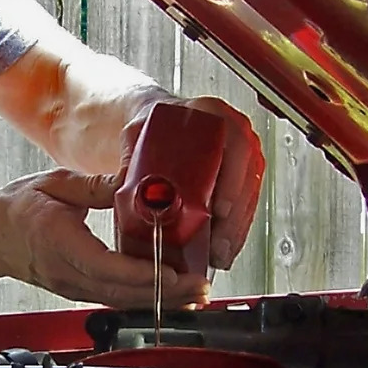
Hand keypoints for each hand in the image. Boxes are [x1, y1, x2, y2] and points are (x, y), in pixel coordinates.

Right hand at [0, 169, 203, 307]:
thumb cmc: (15, 208)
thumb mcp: (54, 184)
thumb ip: (96, 186)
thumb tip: (132, 180)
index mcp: (60, 243)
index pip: (108, 267)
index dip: (145, 274)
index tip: (175, 273)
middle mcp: (68, 274)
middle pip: (123, 293)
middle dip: (167, 293)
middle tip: (201, 287)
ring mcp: (72, 288)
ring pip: (122, 302)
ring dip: (160, 300)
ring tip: (195, 294)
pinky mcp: (77, 291)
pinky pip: (114, 300)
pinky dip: (144, 299)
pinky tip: (168, 294)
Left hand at [120, 94, 266, 272]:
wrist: (158, 125)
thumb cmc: (151, 127)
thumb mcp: (136, 136)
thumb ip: (128, 159)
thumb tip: (118, 186)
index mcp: (212, 115)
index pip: (235, 147)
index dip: (231, 182)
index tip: (220, 209)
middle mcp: (233, 133)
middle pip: (246, 179)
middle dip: (233, 219)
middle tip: (217, 243)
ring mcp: (241, 155)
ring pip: (249, 196)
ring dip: (236, 229)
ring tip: (219, 253)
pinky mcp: (241, 176)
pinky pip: (247, 204)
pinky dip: (236, 229)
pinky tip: (224, 247)